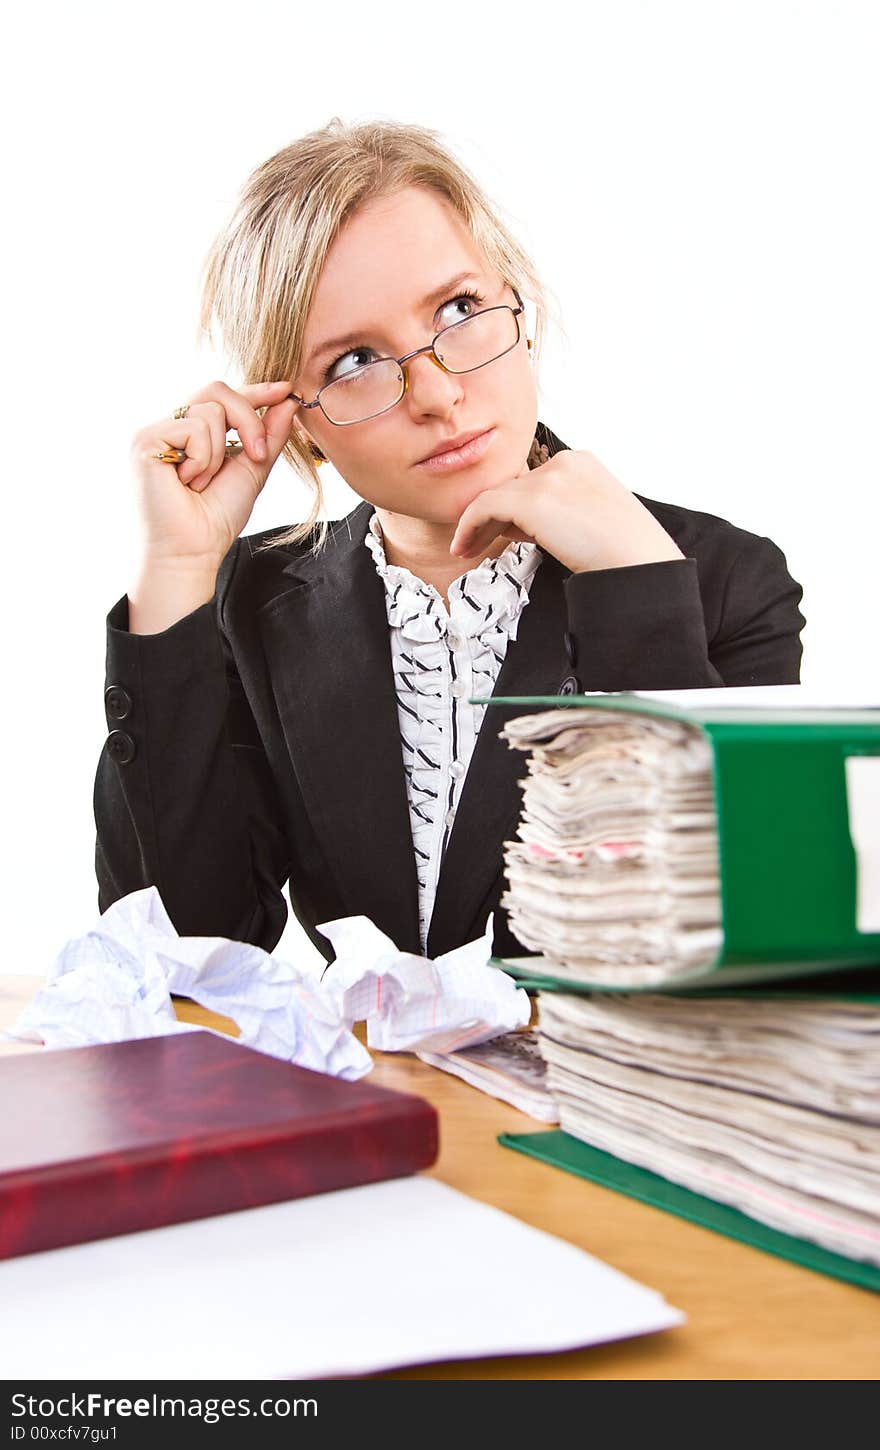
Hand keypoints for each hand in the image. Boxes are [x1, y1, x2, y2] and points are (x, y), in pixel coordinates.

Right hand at [130, 380, 299, 568]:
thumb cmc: (216, 518)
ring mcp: (156, 432)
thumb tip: (287, 402)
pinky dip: (203, 459)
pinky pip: (193, 428)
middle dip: (248, 420)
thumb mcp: (253, 470)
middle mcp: (171, 427)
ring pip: (209, 410)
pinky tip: (187, 482)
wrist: (192, 551)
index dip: (255, 391)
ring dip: (219, 454)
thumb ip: (268, 437)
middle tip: (257, 455)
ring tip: (201, 483)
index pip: (223, 398)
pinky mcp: (145, 440)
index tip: (285, 390)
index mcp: (192, 433)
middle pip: (217, 390)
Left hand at [449, 449, 684, 573]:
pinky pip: (484, 506)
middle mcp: (564, 463)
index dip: (513, 510)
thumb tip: (517, 525)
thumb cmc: (625, 555)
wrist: (641, 566)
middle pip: (512, 486)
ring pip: (494, 495)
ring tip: (464, 548)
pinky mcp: (534, 501)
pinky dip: (469, 525)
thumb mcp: (592, 522)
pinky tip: (462, 546)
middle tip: (474, 543)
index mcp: (582, 463)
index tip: (504, 535)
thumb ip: (557, 514)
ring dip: (475, 523)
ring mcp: (549, 480)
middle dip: (491, 517)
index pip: (533, 481)